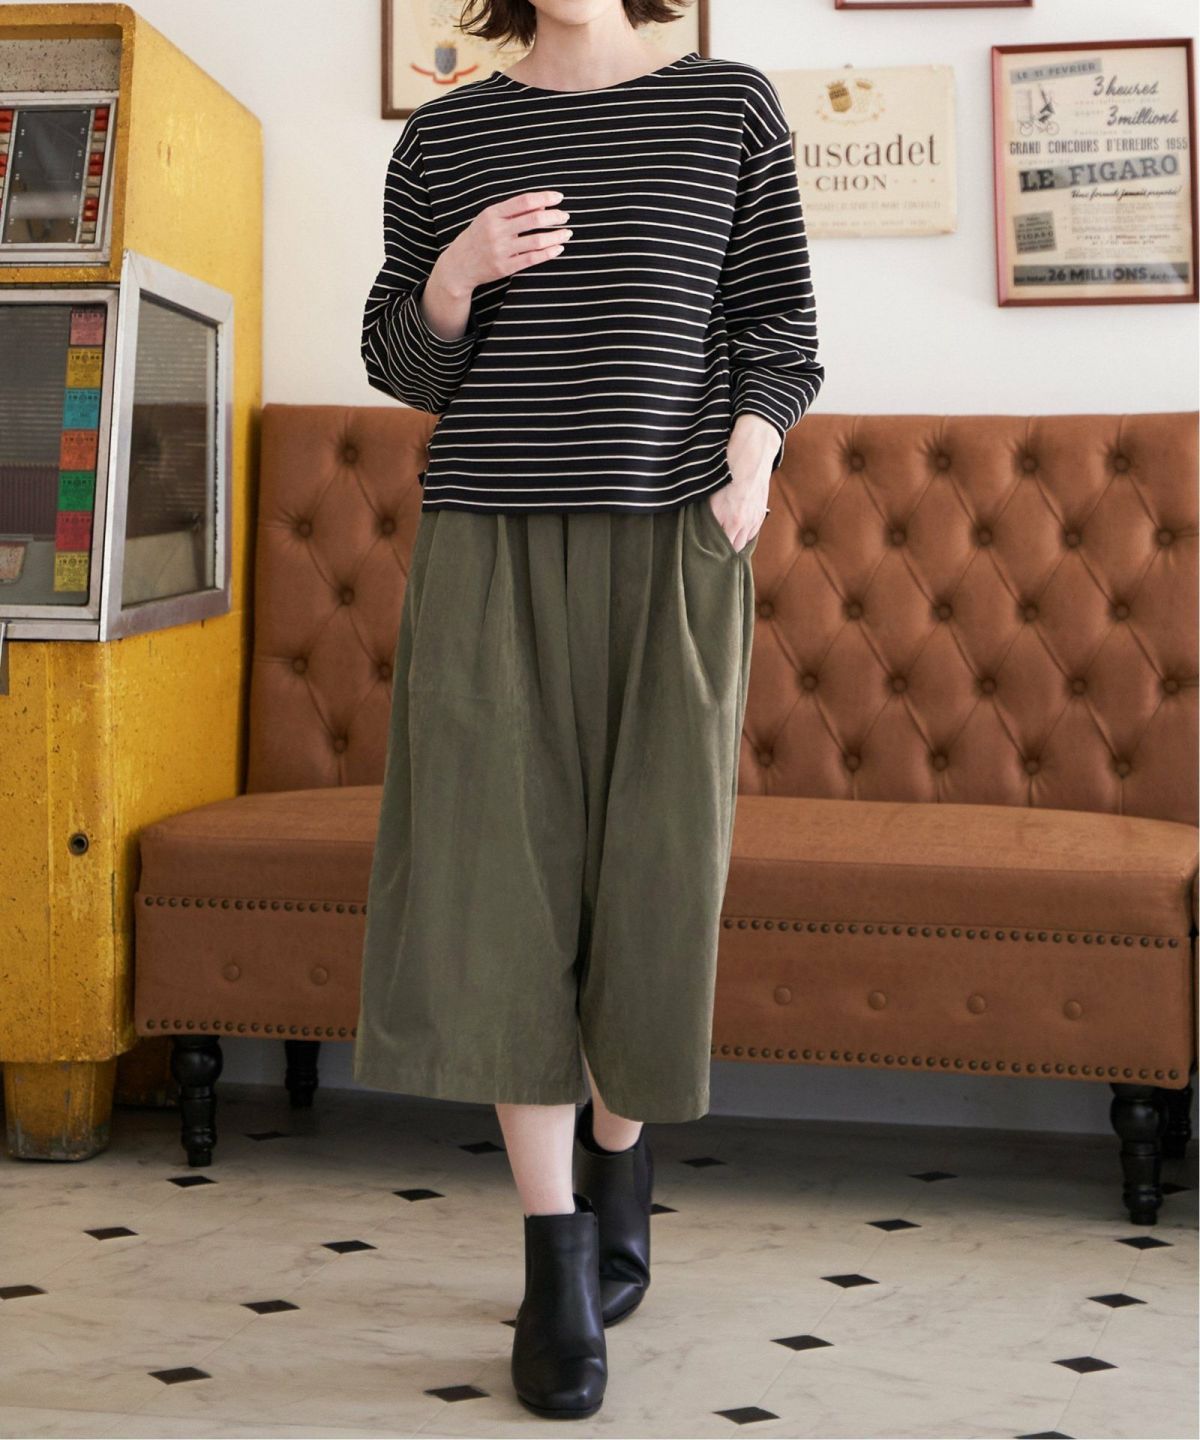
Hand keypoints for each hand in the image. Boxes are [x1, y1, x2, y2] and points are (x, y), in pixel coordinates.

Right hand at [434, 189, 573, 296]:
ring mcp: (500, 250)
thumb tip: (543, 203)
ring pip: (536, 241)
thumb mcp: (490, 218)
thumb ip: (514, 211)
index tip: (559, 198)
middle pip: (534, 219)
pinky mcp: (504, 267)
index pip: (524, 201)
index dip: (545, 197)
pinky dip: (548, 253)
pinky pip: (532, 259)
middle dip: (554, 217)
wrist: (458, 266)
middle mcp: (496, 230)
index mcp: (492, 213)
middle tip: (565, 217)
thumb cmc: (478, 238)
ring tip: (567, 233)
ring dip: (556, 236)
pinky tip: (558, 248)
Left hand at [707, 413, 776, 550]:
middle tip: (709, 554)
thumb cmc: (727, 467)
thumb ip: (703, 513)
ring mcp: (753, 519)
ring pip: (741, 545)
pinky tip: (735, 533)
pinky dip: (742, 537)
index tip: (700, 556)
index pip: (715, 547)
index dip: (708, 553)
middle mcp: (740, 522)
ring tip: (722, 546)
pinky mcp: (760, 515)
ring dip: (732, 545)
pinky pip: (751, 536)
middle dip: (720, 553)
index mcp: (724, 517)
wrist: (752, 452)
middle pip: (729, 551)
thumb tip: (694, 528)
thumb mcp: (709, 490)